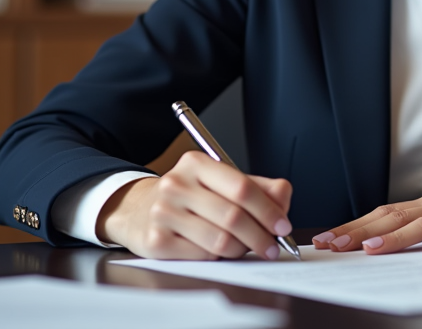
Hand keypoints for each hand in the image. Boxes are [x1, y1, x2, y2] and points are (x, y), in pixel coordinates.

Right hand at [97, 151, 292, 260]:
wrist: (138, 209)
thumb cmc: (189, 196)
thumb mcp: (220, 181)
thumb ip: (257, 187)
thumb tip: (283, 200)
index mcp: (196, 163)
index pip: (242, 187)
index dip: (268, 210)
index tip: (283, 226)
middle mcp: (176, 184)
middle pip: (233, 216)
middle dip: (261, 236)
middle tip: (273, 247)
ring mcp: (163, 213)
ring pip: (220, 241)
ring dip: (242, 249)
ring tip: (246, 248)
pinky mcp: (156, 241)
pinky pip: (203, 256)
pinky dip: (219, 258)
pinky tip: (219, 252)